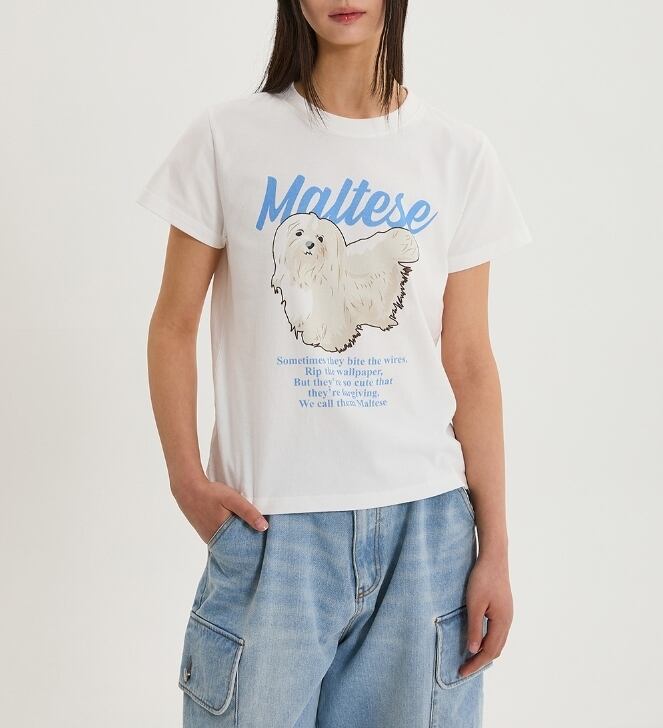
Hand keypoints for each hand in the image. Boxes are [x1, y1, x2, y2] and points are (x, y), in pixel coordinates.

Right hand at [171, 476, 268, 543]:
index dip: (253, 544)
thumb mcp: (232, 499)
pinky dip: (228, 534)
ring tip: (249, 532)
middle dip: (246, 542)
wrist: (187, 489)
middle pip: (235, 545)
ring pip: (227, 542)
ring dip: (237, 538)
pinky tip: (234, 527)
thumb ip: (248, 512)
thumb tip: (264, 528)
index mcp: (224, 535)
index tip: (263, 542)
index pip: (243, 546)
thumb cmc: (211, 493)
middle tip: (259, 538)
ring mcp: (209, 538)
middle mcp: (215, 540)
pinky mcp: (205, 533)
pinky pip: (220, 537)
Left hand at [458, 553, 512, 677]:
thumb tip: (473, 650)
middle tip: (464, 668)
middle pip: (496, 650)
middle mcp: (508, 621)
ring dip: (485, 652)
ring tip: (470, 658)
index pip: (489, 651)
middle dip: (480, 661)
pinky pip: (497, 632)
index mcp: (502, 622)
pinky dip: (488, 641)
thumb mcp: (475, 604)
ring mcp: (507, 615)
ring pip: (498, 641)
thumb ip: (474, 628)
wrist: (494, 557)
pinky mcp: (503, 608)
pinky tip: (478, 639)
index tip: (461, 672)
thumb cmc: (483, 579)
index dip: (475, 664)